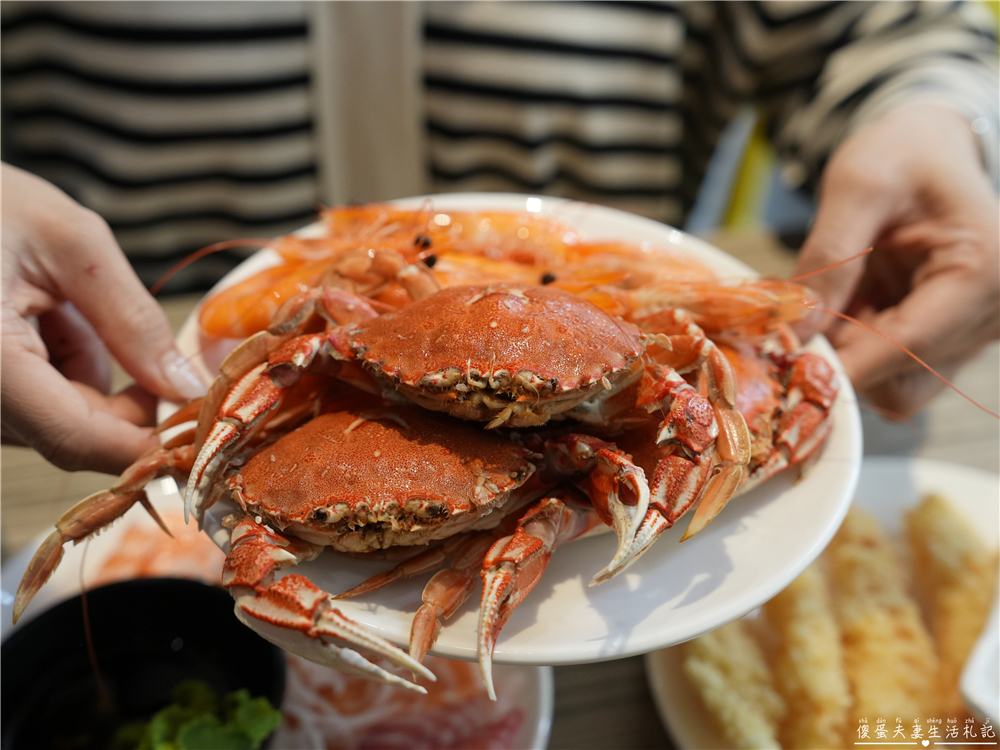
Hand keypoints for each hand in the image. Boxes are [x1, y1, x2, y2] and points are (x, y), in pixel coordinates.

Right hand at [1, 163, 205, 473]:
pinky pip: (35, 400)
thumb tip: (184, 386)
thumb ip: (132, 321)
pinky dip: (60, 364)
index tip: (200, 428)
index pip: (76, 437)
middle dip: (125, 399)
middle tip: (156, 346)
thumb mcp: (72, 242)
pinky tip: (47, 313)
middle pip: (72, 433)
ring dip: (89, 373)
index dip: (145, 444)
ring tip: (63, 302)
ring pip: (57, 418)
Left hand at [793, 102, 998, 417]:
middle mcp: (991, 315)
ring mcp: (971, 334)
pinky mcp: (948, 341)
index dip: (838, 360)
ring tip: (833, 295)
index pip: (907, 346)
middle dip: (840, 357)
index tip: (782, 353)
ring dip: (847, 353)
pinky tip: (849, 302)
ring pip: (892, 387)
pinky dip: (856, 347)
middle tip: (802, 314)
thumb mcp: (857, 187)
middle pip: (900, 382)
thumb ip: (827, 257)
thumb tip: (793, 331)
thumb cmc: (901, 154)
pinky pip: (892, 371)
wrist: (929, 149)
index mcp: (983, 273)